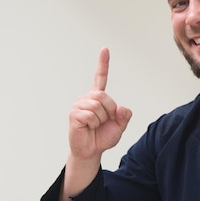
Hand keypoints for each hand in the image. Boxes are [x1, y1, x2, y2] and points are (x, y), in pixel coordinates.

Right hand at [68, 47, 132, 161]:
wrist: (91, 151)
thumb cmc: (103, 137)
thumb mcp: (120, 126)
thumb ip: (125, 116)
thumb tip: (121, 108)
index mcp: (99, 98)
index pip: (101, 77)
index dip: (103, 63)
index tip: (105, 49)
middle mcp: (87, 98)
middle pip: (103, 96)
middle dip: (109, 111)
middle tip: (104, 121)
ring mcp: (79, 105)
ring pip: (97, 106)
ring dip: (101, 119)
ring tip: (95, 125)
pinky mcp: (74, 114)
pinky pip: (90, 115)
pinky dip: (93, 124)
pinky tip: (88, 127)